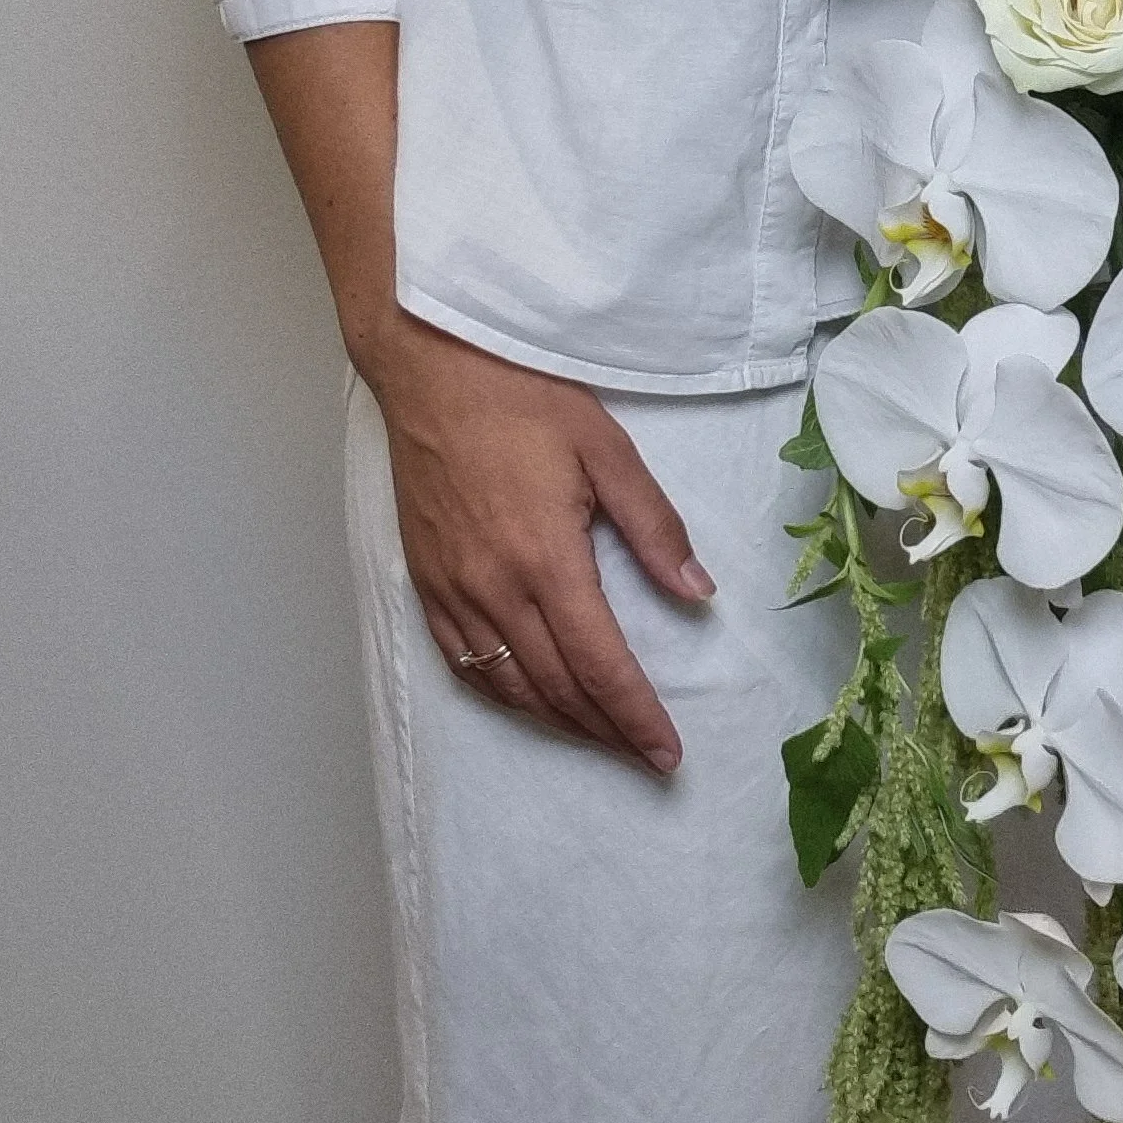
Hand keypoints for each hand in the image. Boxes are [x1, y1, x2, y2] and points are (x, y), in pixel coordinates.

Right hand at [361, 311, 709, 772]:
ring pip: (508, 685)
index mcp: (546, 559)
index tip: (667, 752)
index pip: (599, 665)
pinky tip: (529, 700)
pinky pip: (464, 662)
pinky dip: (503, 694)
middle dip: (607, 732)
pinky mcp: (425, 581)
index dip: (636, 717)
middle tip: (647, 757)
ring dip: (559, 721)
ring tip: (601, 739)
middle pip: (556, 689)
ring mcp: (452, 589)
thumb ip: (655, 528)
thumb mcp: (608, 450)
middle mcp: (493, 588)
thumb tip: (697, 593)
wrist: (431, 364)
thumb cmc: (524, 396)